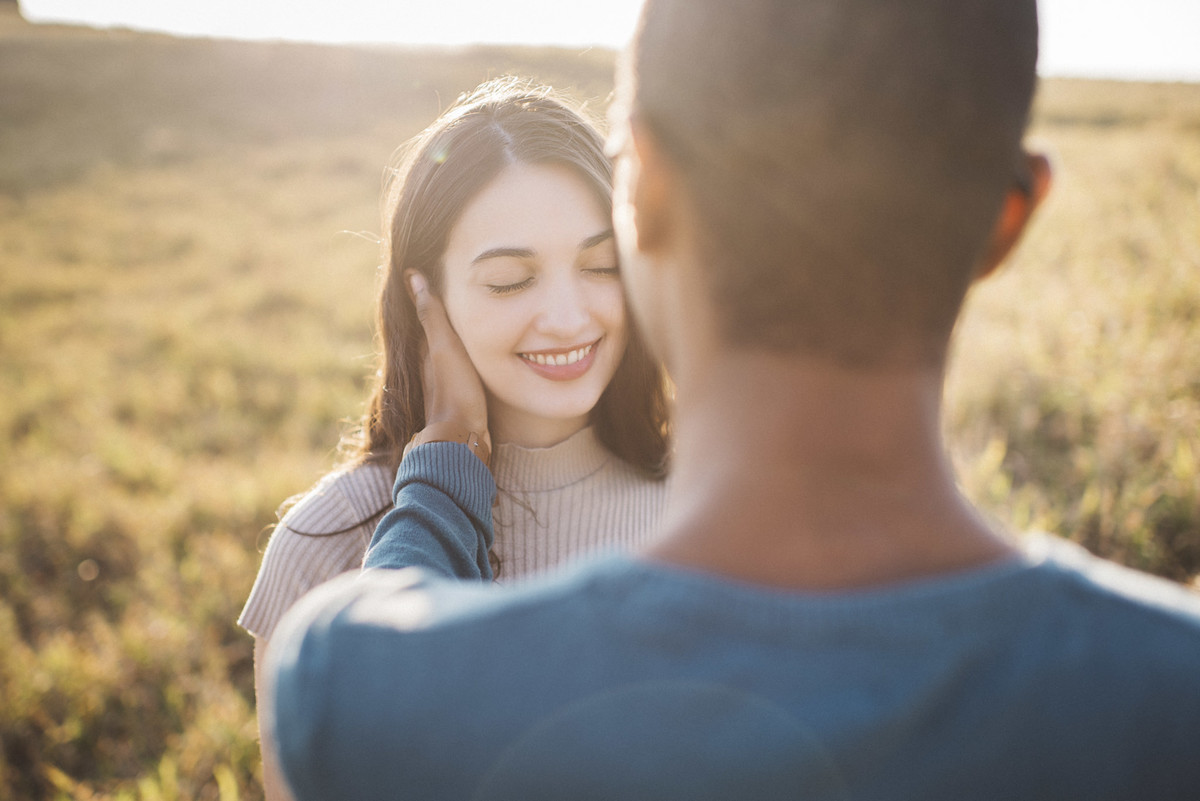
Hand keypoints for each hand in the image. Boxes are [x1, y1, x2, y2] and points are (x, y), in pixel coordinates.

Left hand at [407, 271, 489, 447]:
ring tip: (464, 314)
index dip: (425, 294)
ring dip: (451, 333)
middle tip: (445, 287)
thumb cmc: (455, 390)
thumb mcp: (444, 347)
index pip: (423, 314)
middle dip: (437, 312)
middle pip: (432, 331)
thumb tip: (411, 275)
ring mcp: (445, 380)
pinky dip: (463, 351)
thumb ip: (431, 315)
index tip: (425, 271)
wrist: (464, 438)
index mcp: (425, 349)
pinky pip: (458, 364)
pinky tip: (475, 352)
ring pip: (444, 349)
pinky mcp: (460, 394)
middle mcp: (431, 364)